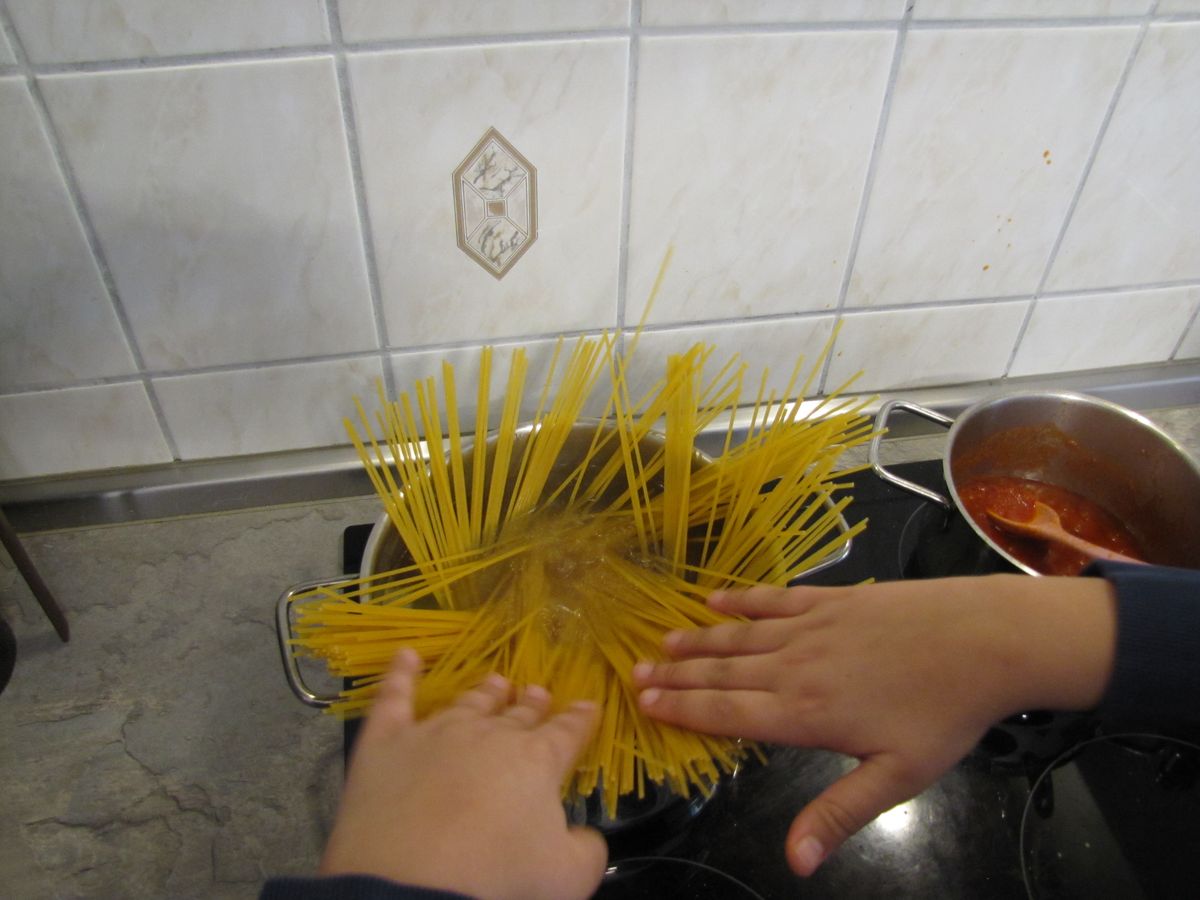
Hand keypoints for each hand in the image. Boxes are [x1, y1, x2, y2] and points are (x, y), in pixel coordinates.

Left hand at [320, 649, 606, 899]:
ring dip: (485, 693)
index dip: (579, 720)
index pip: (566, 733)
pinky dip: (400, 674)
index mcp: (536, 761)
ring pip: (467, 703)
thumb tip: (585, 835)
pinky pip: (393, 698)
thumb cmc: (498, 880)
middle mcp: (488, 735)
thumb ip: (586, 849)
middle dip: (532, 704)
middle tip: (538, 693)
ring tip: (496, 683)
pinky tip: (406, 655)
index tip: (588, 706)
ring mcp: (435, 733)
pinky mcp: (386, 743)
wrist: (412, 889)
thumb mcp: (568, 877)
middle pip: (516, 714)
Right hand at [633, 575, 1115, 876]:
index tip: (646, 703)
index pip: (729, 713)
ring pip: (742, 636)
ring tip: (663, 642)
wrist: (984, 639)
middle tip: (636, 673)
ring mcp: (812, 627)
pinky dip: (742, 599)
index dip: (684, 709)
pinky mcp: (834, 599)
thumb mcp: (897, 777)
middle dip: (678, 675)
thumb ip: (838, 813)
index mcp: (806, 713)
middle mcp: (796, 666)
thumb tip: (794, 861)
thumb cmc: (943, 713)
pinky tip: (716, 599)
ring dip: (699, 640)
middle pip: (725, 673)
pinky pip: (775, 598)